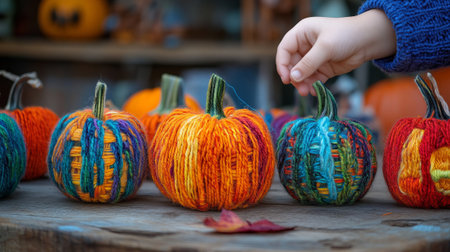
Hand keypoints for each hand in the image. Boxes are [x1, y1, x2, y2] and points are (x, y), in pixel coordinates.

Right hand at [276, 9, 395, 94]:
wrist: (369, 41)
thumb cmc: (347, 35)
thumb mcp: (325, 47)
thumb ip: (308, 63)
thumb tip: (293, 77)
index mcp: (302, 34)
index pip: (284, 49)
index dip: (282, 64)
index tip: (286, 78)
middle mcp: (305, 45)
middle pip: (291, 64)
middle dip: (294, 77)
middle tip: (299, 88)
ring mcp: (313, 57)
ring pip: (301, 74)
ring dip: (302, 84)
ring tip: (307, 91)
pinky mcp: (322, 68)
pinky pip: (312, 79)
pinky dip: (312, 86)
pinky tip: (314, 91)